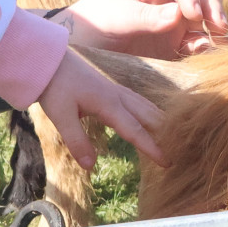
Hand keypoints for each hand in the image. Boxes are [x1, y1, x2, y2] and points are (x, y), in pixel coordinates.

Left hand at [35, 49, 167, 169]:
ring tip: (172, 135)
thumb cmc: (55, 87)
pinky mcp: (111, 87)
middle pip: (149, 116)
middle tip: (178, 152)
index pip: (135, 131)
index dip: (152, 148)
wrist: (49, 59)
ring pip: (146, 106)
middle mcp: (118, 96)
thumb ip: (76, 141)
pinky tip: (151, 116)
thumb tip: (90, 167)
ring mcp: (116, 90)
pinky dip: (150, 111)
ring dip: (160, 120)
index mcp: (109, 105)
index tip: (167, 163)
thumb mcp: (61, 116)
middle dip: (164, 133)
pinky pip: (138, 100)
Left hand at [62, 0, 227, 58]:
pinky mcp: (173, 45)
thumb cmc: (89, 26)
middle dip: (212, 5)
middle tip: (220, 26)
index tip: (194, 15)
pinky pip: (197, 43)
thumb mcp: (112, 18)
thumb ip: (144, 16)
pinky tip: (206, 55)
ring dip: (215, 28)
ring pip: (204, 18)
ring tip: (218, 44)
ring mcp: (171, 21)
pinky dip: (206, 48)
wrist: (76, 55)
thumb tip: (178, 15)